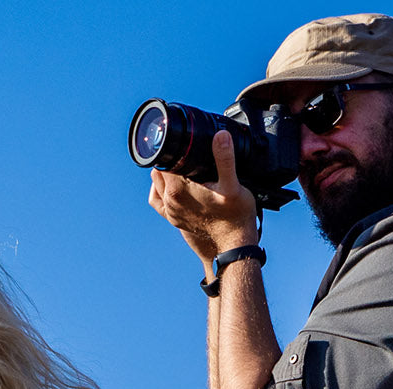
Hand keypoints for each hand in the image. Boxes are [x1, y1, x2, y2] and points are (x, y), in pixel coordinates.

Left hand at [148, 131, 259, 265]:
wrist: (232, 248)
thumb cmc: (235, 218)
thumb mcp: (233, 186)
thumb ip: (225, 159)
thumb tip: (220, 136)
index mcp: (178, 188)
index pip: (164, 158)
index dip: (173, 145)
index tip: (185, 142)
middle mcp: (170, 199)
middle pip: (159, 168)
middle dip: (171, 158)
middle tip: (189, 153)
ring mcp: (170, 211)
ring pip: (157, 183)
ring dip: (166, 173)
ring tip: (183, 166)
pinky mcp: (173, 220)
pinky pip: (157, 200)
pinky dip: (160, 190)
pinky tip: (173, 185)